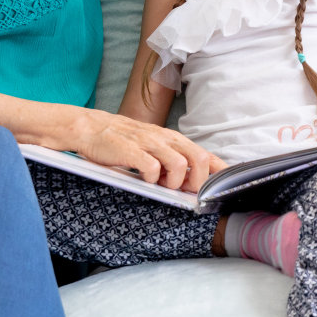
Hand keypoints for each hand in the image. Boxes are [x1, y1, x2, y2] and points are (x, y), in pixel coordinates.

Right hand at [73, 111, 226, 192]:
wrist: (91, 127)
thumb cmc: (123, 141)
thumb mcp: (154, 146)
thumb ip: (172, 158)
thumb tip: (191, 181)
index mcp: (173, 139)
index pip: (206, 154)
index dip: (220, 172)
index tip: (225, 187)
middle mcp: (165, 139)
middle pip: (200, 159)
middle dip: (197, 181)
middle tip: (183, 190)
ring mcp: (149, 143)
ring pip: (180, 164)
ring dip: (174, 181)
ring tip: (162, 184)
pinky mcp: (131, 150)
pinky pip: (152, 167)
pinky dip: (152, 179)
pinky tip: (145, 179)